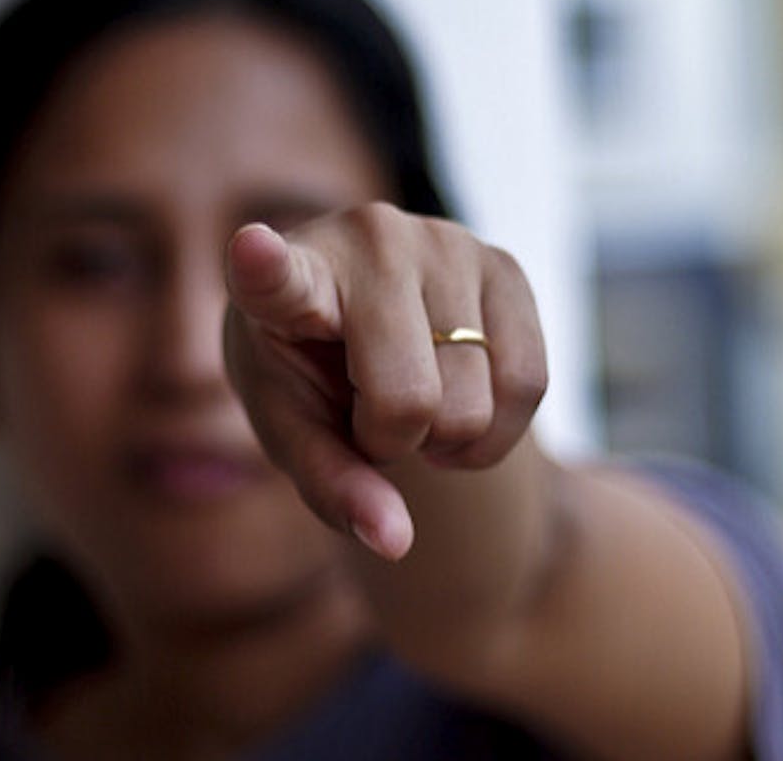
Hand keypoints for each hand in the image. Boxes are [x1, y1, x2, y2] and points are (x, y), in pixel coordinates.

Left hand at [223, 202, 546, 560]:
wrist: (360, 323)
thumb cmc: (307, 377)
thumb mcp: (297, 435)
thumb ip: (332, 486)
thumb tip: (395, 541)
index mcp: (292, 278)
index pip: (277, 276)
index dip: (266, 268)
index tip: (252, 249)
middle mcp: (370, 240)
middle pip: (411, 401)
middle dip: (394, 440)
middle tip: (368, 414)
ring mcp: (445, 242)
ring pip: (475, 402)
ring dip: (446, 436)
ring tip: (410, 401)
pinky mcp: (504, 264)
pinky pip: (530, 384)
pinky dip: (497, 431)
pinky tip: (458, 409)